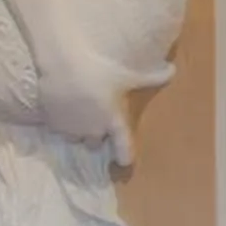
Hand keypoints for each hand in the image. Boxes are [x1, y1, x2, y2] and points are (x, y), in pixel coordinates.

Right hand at [36, 44, 173, 166]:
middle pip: (95, 144)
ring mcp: (71, 129)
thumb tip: (174, 69)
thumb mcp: (129, 75)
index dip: (124, 155)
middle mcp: (93, 130)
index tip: (124, 161)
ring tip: (75, 112)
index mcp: (114, 121)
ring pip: (74, 138)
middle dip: (95, 135)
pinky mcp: (52, 123)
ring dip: (76, 130)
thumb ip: (152, 77)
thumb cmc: (100, 69)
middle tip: (94, 117)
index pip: (123, 146)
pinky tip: (59, 108)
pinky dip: (58, 122)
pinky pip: (56, 129)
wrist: (64, 63)